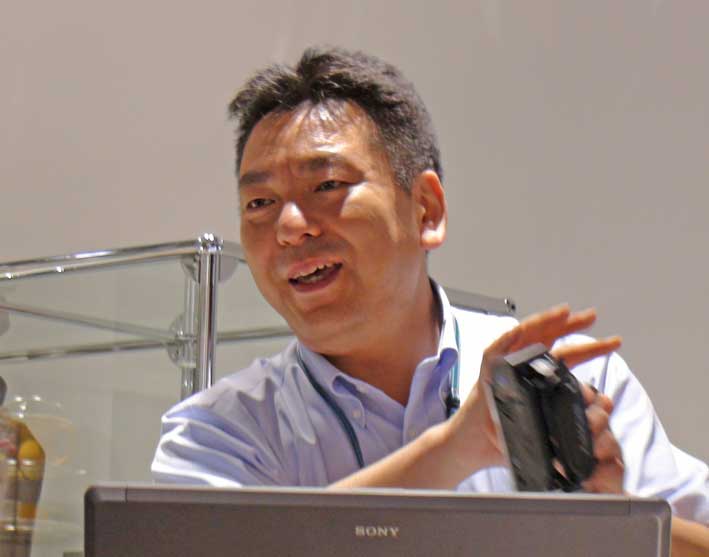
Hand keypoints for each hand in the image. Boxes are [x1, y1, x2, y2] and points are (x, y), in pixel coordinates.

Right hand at [446, 304, 621, 475]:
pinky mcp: (486, 371)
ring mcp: (503, 365)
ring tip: (565, 312)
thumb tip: (595, 418)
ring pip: (525, 336)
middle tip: (593, 316)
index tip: (613, 343)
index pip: (567, 357)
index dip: (590, 349)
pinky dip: (509, 338)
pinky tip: (523, 329)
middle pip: (549, 339)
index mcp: (538, 377)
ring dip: (545, 322)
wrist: (475, 448)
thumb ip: (567, 424)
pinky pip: (497, 349)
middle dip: (571, 326)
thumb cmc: (504, 440)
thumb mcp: (543, 432)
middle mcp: (521, 366)